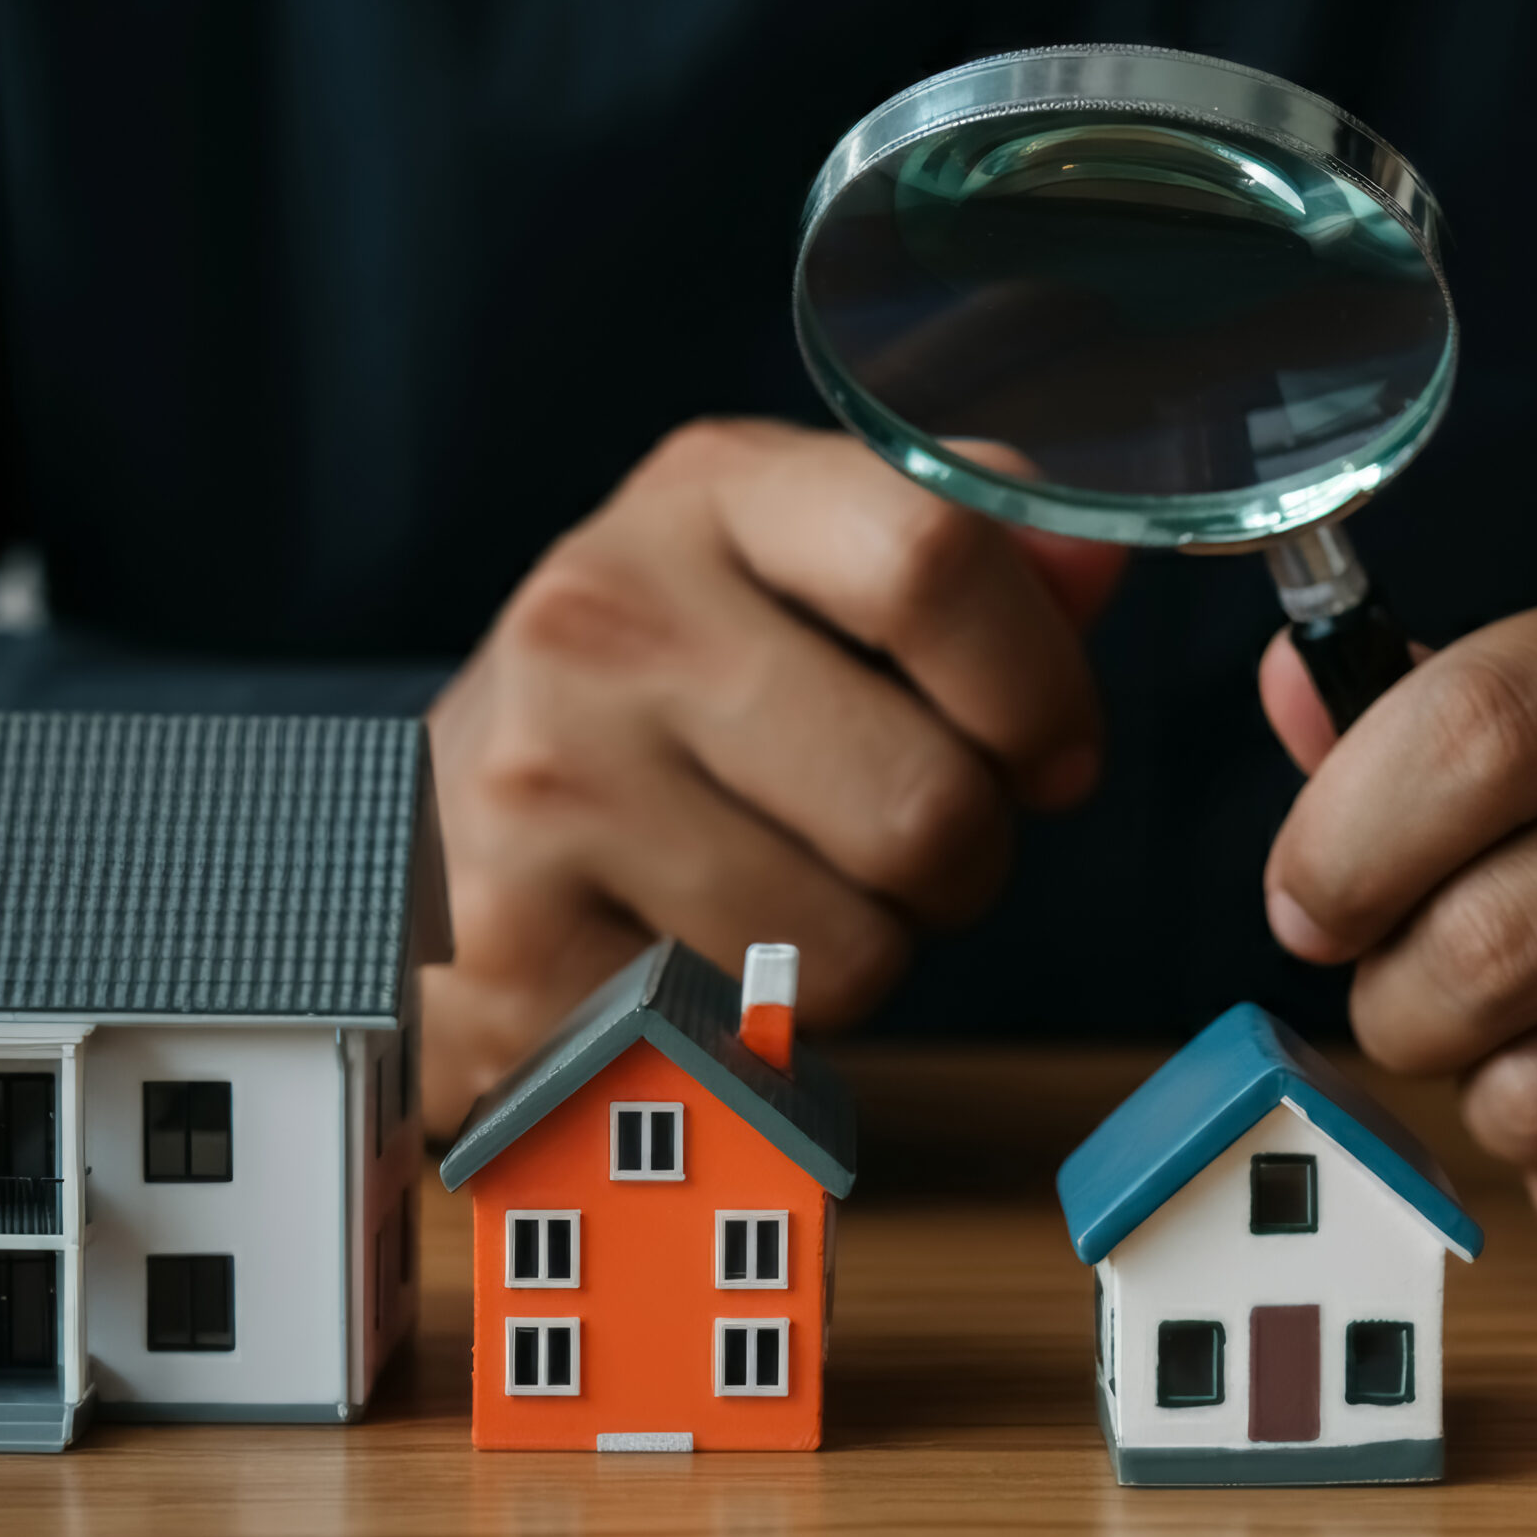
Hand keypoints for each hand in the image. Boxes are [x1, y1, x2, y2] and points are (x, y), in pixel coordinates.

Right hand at [423, 418, 1123, 1134]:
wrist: (436, 825)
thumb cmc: (669, 691)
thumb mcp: (798, 569)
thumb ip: (968, 556)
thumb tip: (1100, 558)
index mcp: (708, 495)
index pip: (932, 559)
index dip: (1038, 685)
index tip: (1048, 750)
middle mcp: (606, 619)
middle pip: (928, 802)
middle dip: (965, 859)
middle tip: (900, 843)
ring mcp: (546, 788)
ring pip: (858, 949)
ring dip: (871, 952)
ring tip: (786, 888)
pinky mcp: (518, 952)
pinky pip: (756, 1040)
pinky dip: (768, 1028)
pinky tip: (700, 952)